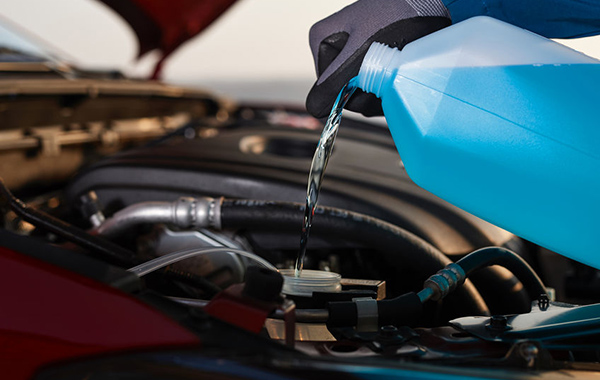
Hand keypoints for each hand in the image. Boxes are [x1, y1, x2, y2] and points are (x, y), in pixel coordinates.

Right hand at [306, 0, 450, 117]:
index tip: (366, 82)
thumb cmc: (398, 17)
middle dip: (366, 93)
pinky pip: (373, 86)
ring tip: (395, 75)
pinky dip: (387, 89)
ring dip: (379, 94)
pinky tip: (399, 78)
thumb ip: (334, 84)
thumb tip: (314, 109)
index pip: (324, 86)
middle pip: (342, 91)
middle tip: (386, 79)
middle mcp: (336, 47)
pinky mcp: (373, 60)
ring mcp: (355, 54)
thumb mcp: (360, 55)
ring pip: (359, 92)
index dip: (346, 92)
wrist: (432, 4)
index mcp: (322, 39)